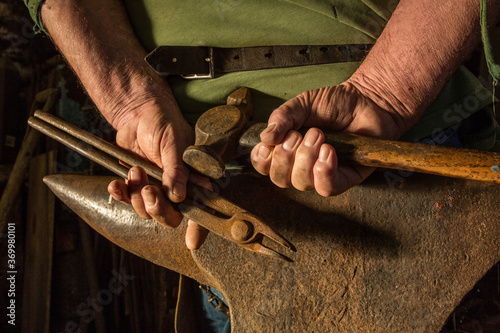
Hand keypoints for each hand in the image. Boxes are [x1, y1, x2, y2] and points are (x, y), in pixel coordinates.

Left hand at [107, 97, 208, 249]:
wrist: (137, 111)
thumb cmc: (164, 122)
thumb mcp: (175, 143)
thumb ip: (176, 170)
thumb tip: (179, 196)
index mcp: (194, 179)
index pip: (201, 208)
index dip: (199, 228)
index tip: (192, 242)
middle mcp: (177, 188)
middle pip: (171, 216)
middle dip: (158, 209)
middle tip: (149, 191)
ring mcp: (156, 187)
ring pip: (148, 211)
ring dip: (137, 196)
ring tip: (134, 170)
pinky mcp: (136, 184)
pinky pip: (128, 200)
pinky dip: (120, 194)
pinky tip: (115, 184)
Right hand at [251, 82, 403, 195]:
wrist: (368, 100)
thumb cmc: (335, 103)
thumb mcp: (302, 104)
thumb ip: (282, 117)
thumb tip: (265, 138)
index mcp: (287, 150)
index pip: (265, 166)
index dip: (262, 160)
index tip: (267, 146)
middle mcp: (302, 166)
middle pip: (280, 179)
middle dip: (284, 157)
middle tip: (298, 134)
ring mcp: (323, 174)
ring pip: (302, 183)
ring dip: (306, 159)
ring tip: (319, 135)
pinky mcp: (346, 178)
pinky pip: (327, 188)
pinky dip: (324, 171)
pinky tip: (329, 152)